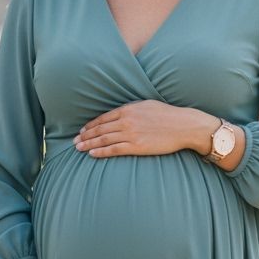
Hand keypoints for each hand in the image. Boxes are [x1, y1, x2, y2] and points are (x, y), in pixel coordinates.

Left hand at [75, 100, 212, 157]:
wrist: (183, 125)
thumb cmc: (168, 115)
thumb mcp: (147, 105)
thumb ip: (132, 109)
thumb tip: (122, 113)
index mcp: (128, 109)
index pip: (103, 118)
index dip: (91, 125)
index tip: (82, 130)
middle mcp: (126, 121)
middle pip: (100, 129)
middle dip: (85, 135)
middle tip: (74, 141)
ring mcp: (131, 134)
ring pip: (103, 139)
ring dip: (89, 143)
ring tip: (78, 148)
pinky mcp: (136, 146)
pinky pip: (114, 149)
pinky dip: (101, 151)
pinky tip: (92, 153)